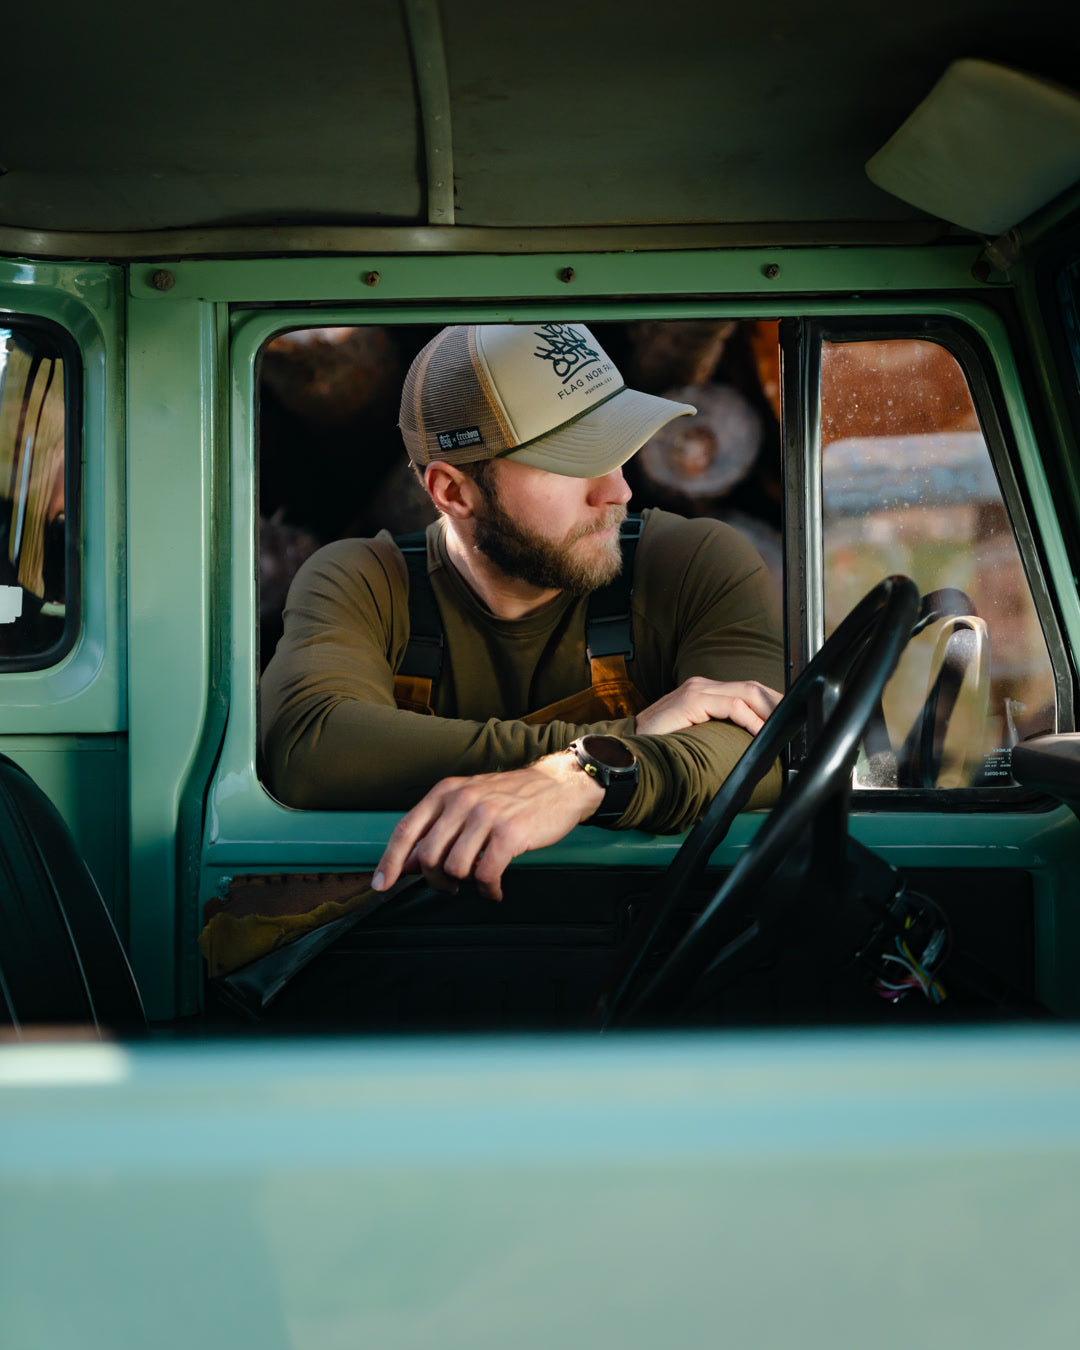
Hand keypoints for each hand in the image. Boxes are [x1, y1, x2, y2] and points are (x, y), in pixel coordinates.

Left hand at [372, 753, 603, 901]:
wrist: (558, 785)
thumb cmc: (511, 798)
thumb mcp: (469, 801)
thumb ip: (437, 828)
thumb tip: (406, 862)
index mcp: (446, 791)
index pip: (406, 829)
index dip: (390, 861)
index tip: (381, 884)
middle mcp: (462, 800)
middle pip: (427, 856)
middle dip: (435, 880)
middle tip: (450, 886)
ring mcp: (486, 816)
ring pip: (454, 868)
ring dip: (463, 885)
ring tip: (477, 883)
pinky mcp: (510, 834)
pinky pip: (485, 875)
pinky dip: (488, 890)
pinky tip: (494, 890)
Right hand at [635, 676, 780, 737]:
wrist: (627, 745)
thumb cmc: (659, 744)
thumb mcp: (695, 734)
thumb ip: (716, 732)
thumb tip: (746, 749)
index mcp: (705, 691)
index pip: (748, 690)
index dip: (772, 703)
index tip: (788, 722)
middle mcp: (702, 685)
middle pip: (753, 688)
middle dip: (778, 705)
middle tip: (795, 725)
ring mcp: (697, 691)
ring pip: (748, 692)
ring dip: (770, 711)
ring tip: (782, 730)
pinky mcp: (692, 700)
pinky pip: (733, 706)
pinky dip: (752, 719)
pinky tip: (760, 733)